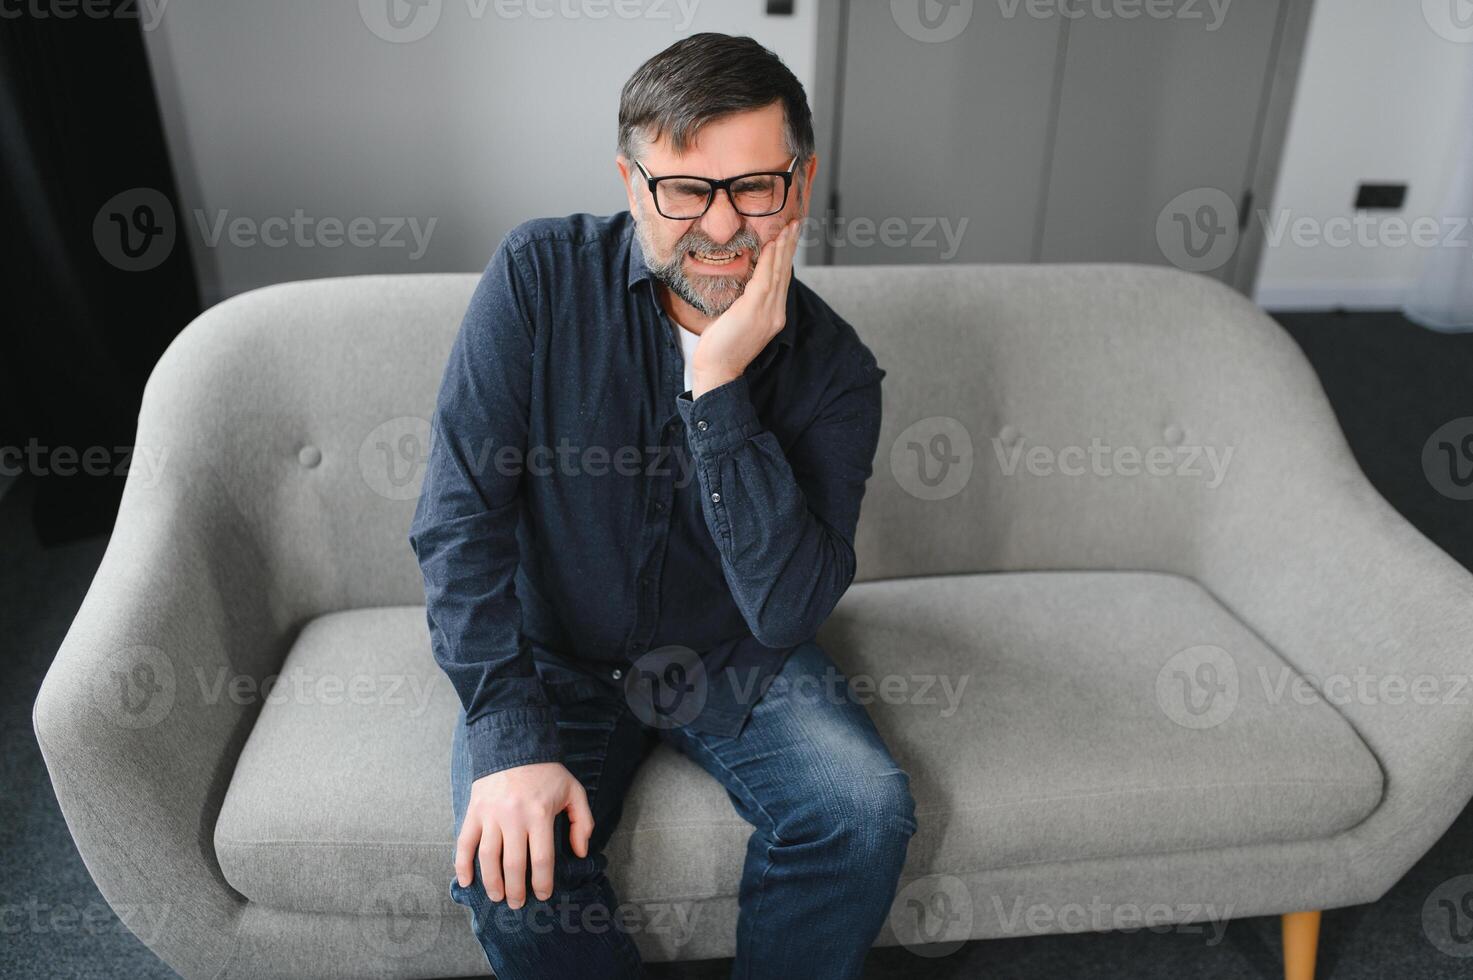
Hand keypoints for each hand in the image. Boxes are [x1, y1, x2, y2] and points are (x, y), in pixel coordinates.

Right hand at [454, 761, 593, 908]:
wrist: (514, 745)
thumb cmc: (546, 772)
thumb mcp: (573, 791)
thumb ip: (582, 822)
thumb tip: (580, 852)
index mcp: (540, 814)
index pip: (542, 859)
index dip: (543, 882)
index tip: (542, 895)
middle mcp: (514, 817)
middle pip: (514, 864)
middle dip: (516, 890)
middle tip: (517, 903)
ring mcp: (491, 815)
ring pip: (488, 858)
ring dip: (491, 882)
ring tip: (497, 897)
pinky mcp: (474, 811)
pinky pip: (464, 842)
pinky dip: (462, 864)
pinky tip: (465, 881)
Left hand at [690, 218, 801, 396]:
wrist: (717, 370)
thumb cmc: (721, 347)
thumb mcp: (738, 319)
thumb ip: (746, 301)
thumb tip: (743, 282)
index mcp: (773, 315)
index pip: (782, 280)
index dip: (787, 257)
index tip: (789, 237)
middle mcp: (776, 313)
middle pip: (785, 273)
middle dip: (790, 246)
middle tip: (795, 224)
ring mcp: (768, 313)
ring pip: (778, 273)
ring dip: (783, 247)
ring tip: (788, 228)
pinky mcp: (754, 311)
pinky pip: (765, 279)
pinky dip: (769, 260)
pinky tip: (771, 244)